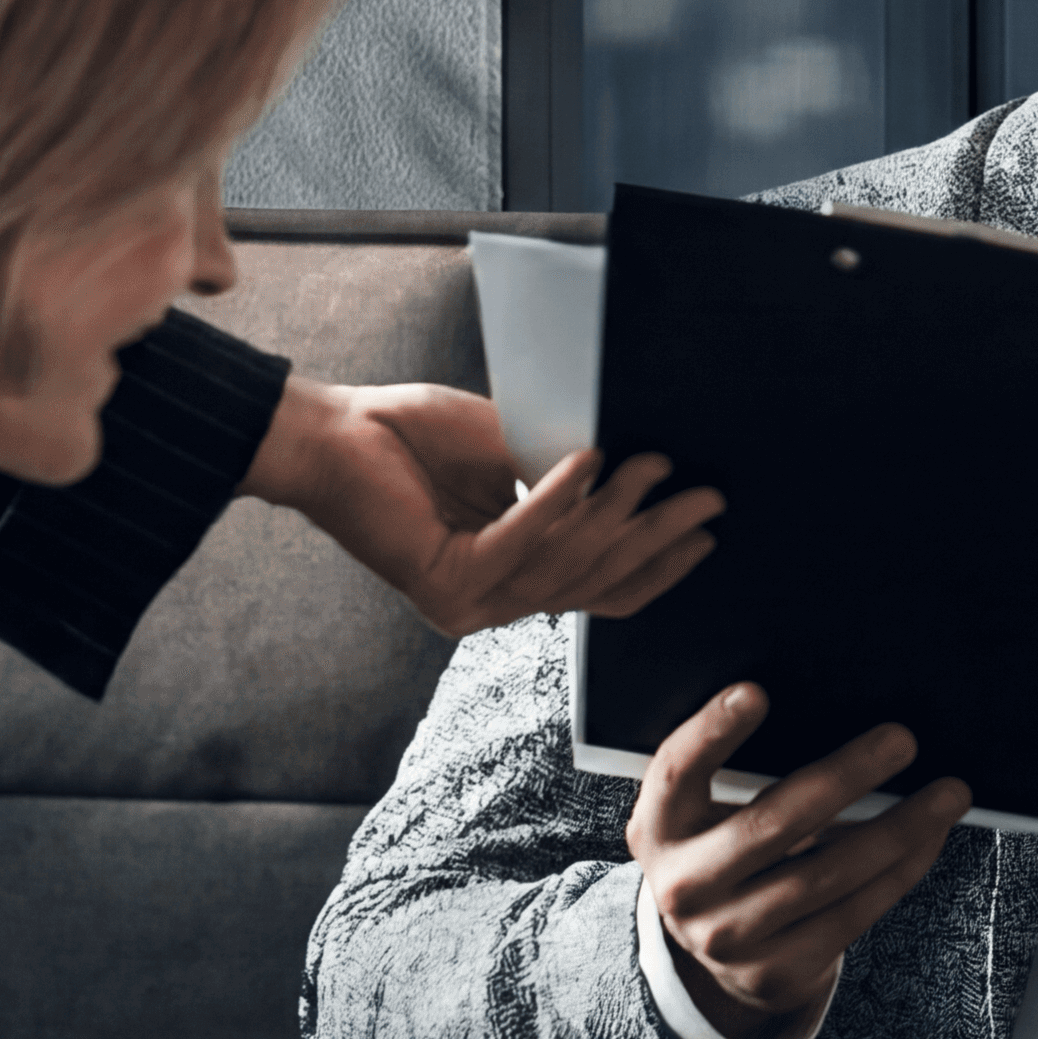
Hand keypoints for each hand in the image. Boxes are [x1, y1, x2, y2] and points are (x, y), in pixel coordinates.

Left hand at [249, 376, 721, 631]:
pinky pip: (519, 543)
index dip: (657, 566)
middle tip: (706, 499)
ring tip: (653, 466)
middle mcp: (489, 606)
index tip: (706, 534)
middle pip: (594, 581)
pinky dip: (558, 500)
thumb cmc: (414, 439)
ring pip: (565, 566)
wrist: (331, 433)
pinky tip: (588, 461)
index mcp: (510, 583)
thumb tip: (650, 475)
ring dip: (617, 513)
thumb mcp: (516, 460)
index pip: (600, 591)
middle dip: (656, 537)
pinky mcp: (443, 580)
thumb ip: (573, 483)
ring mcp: (466, 602)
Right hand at [632, 683, 973, 1038]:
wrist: (718, 947)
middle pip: (770, 824)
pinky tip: (930, 838)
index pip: (677, 772)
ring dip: (898, 829)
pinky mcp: (773, 971)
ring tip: (949, 794)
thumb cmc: (727, 849)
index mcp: (658, 827)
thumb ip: (746, 774)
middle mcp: (682, 886)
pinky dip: (900, 871)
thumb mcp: (709, 812)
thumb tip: (857, 734)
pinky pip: (852, 914)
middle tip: (902, 740)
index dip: (712, 731)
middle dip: (845, 777)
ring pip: (826, 875)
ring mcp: (726, 936)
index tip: (756, 692)